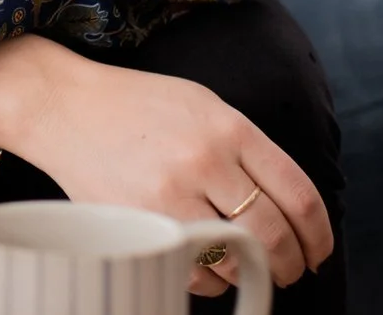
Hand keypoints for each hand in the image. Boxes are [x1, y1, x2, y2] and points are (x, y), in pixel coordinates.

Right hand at [3, 43, 333, 298]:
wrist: (63, 106)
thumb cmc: (138, 106)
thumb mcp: (203, 104)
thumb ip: (247, 147)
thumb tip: (290, 206)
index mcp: (230, 128)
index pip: (298, 195)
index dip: (318, 234)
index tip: (318, 249)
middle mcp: (204, 161)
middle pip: (274, 236)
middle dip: (292, 264)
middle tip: (291, 270)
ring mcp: (170, 194)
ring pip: (235, 259)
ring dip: (250, 273)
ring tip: (247, 267)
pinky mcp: (140, 222)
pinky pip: (192, 272)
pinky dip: (208, 279)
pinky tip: (207, 266)